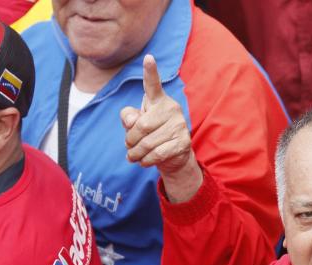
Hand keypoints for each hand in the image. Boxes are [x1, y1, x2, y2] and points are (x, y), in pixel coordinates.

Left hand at [120, 55, 201, 200]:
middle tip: (128, 147)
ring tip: (133, 156)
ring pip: (148, 143)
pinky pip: (157, 153)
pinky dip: (146, 160)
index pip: (152, 85)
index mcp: (158, 100)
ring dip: (135, 153)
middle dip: (130, 140)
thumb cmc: (151, 134)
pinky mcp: (183, 142)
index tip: (148, 57)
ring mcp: (179, 125)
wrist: (173, 156)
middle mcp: (171, 109)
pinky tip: (144, 161)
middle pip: (141, 126)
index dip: (150, 71)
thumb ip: (128, 117)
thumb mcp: (136, 123)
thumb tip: (133, 121)